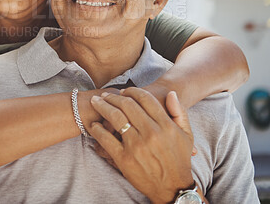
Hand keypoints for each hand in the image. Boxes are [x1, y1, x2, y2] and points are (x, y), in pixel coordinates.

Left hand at [88, 88, 193, 203]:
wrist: (173, 188)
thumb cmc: (179, 159)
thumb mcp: (186, 134)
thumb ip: (179, 112)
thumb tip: (171, 93)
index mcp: (165, 125)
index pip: (145, 99)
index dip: (132, 91)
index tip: (124, 91)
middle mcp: (151, 133)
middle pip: (127, 105)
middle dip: (113, 97)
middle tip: (106, 95)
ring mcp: (136, 146)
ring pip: (115, 117)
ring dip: (102, 106)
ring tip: (96, 102)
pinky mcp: (124, 159)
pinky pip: (106, 139)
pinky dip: (97, 129)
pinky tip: (94, 124)